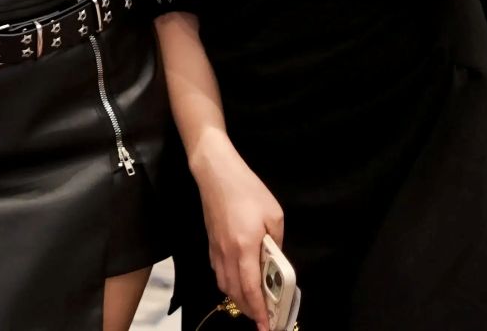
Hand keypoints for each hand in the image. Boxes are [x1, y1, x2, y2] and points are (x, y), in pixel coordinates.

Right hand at [190, 135, 285, 330]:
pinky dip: (228, 284)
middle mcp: (228, 254)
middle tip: (263, 318)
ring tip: (252, 304)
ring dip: (238, 298)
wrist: (215, 172)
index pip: (252, 289)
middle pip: (235, 292)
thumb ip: (276, 242)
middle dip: (249, 309)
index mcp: (245, 248)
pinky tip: (237, 281)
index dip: (260, 311)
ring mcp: (216, 249)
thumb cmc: (247, 190)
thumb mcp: (274, 214)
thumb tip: (275, 260)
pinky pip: (218, 272)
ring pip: (224, 284)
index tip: (268, 325)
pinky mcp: (210, 243)